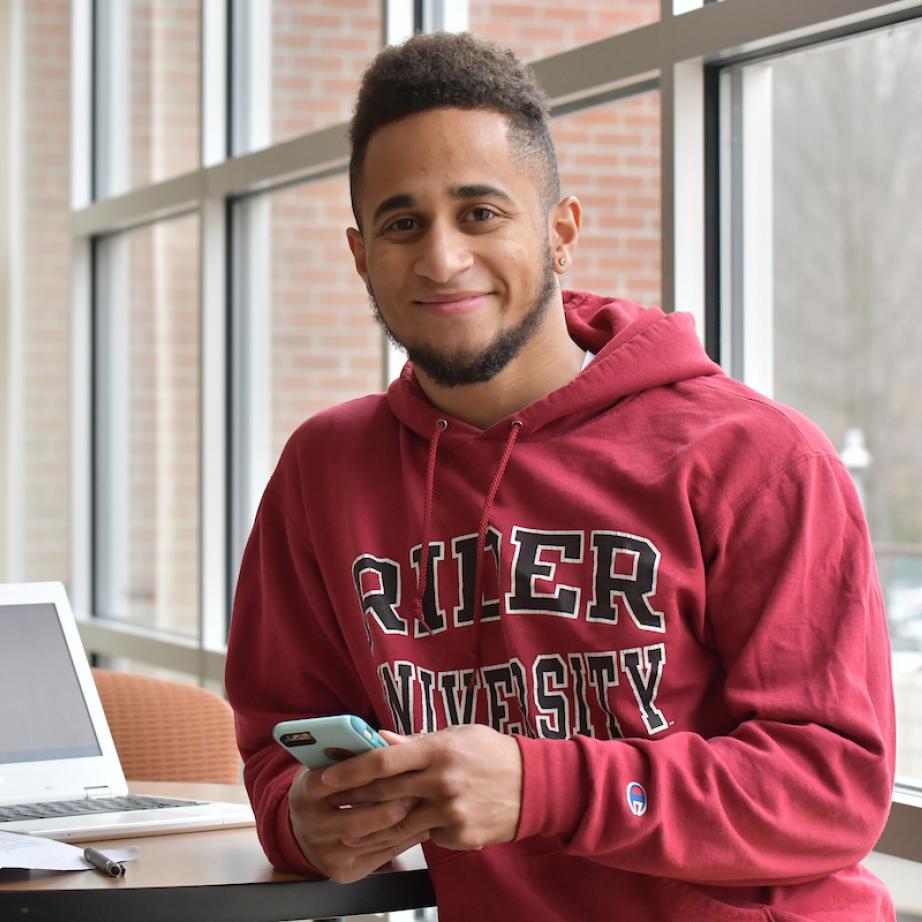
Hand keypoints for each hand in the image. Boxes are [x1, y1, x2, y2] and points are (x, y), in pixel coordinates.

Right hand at [288, 764, 428, 883]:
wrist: (303, 831)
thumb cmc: (325, 787)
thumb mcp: (327, 765)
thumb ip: (351, 752)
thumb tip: (386, 738)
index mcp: (304, 793)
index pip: (333, 780)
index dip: (365, 771)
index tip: (393, 761)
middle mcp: (310, 826)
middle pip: (360, 816)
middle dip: (394, 801)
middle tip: (420, 786)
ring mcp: (325, 852)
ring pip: (375, 837)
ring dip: (404, 820)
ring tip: (425, 803)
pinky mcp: (341, 871)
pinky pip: (381, 854)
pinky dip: (405, 838)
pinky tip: (421, 824)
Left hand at [322, 724, 522, 851]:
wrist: (534, 786)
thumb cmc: (491, 753)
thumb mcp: (456, 736)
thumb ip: (417, 741)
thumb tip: (380, 738)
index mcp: (438, 750)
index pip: (384, 760)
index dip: (352, 769)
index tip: (328, 775)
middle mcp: (442, 782)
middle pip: (385, 793)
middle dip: (353, 799)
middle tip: (330, 802)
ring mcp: (450, 812)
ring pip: (400, 823)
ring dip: (371, 829)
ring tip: (349, 832)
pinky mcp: (459, 835)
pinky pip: (426, 835)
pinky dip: (413, 833)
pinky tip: (398, 834)